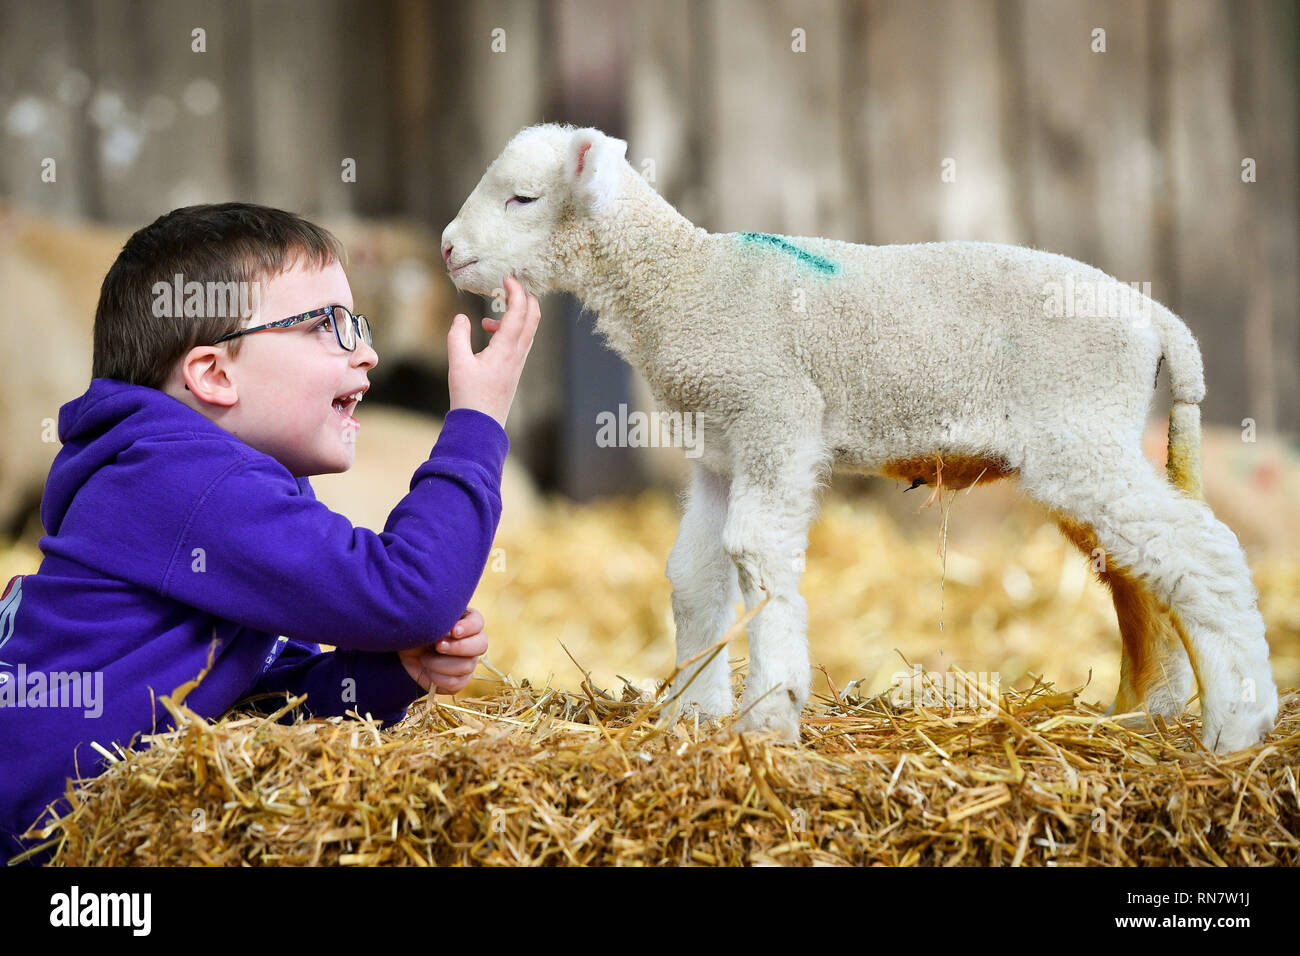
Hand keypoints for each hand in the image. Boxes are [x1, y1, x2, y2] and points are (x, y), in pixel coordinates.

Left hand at [399, 607, 487, 694]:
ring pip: (467, 666)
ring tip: (424, 658)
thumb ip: (439, 618)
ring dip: (440, 663)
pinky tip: (427, 670)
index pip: (478, 622)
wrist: (405, 651)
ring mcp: (468, 663)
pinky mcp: (459, 681)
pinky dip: (437, 677)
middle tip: (438, 646)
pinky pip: (456, 683)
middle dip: (458, 647)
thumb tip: (448, 627)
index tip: (453, 631)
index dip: (468, 627)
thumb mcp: (425, 621)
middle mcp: (472, 643)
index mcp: (466, 622)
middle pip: (481, 645)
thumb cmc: (416, 631)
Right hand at [446, 274, 540, 427]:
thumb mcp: (457, 363)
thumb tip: (461, 317)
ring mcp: (519, 362)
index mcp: (506, 349)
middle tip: (513, 284)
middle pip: (533, 317)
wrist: (481, 426)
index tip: (508, 276)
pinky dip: (510, 329)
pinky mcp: (514, 369)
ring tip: (489, 317)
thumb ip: (458, 336)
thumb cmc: (469, 397)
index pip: (519, 312)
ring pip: (528, 329)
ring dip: (516, 314)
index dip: (517, 291)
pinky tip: (488, 334)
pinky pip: (520, 341)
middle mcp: (518, 354)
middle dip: (527, 297)